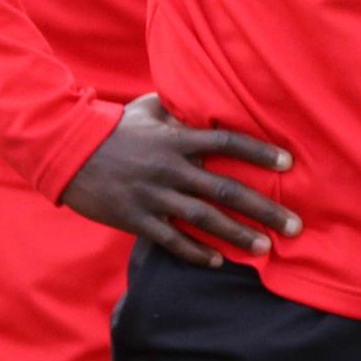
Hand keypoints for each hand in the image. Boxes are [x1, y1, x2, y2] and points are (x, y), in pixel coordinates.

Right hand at [63, 94, 298, 266]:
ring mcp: (153, 196)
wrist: (66, 150)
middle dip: (264, 209)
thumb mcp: (147, 109)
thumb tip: (201, 100)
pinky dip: (196, 251)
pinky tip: (218, 260)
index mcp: (176, 139)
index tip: (288, 163)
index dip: (260, 152)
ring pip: (204, 219)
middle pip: (226, 189)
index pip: (227, 142)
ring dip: (237, 235)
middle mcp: (170, 168)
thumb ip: (178, 107)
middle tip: (294, 225)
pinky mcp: (135, 219)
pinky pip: (172, 240)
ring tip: (265, 247)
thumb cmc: (111, 126)